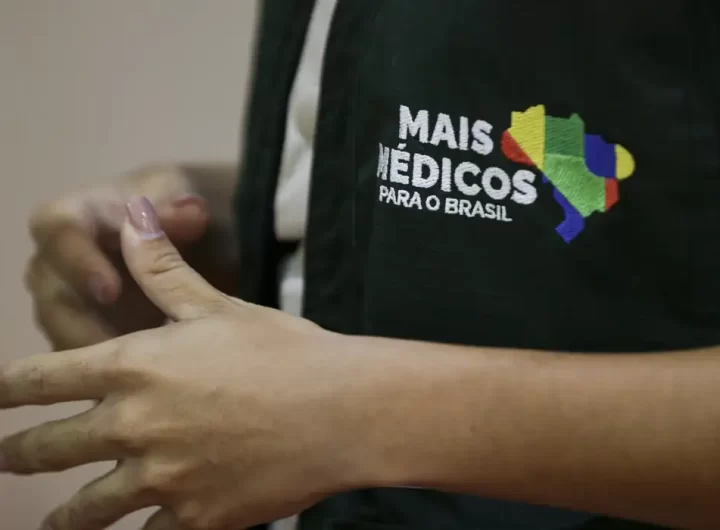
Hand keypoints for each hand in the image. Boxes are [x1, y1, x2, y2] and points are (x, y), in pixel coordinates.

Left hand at [3, 198, 374, 529]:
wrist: (340, 410)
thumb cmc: (282, 350)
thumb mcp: (217, 305)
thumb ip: (162, 266)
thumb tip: (130, 213)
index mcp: (133, 367)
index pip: (42, 379)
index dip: (6, 389)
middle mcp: (133, 426)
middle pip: (49, 448)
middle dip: (18, 453)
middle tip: (2, 457)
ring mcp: (161, 478)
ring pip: (86, 509)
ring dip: (61, 516)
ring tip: (51, 522)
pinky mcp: (195, 518)